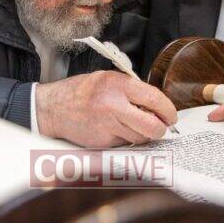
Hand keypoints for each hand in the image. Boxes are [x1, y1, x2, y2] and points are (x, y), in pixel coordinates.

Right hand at [35, 71, 177, 147]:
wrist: (53, 108)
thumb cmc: (82, 91)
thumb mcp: (108, 79)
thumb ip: (132, 90)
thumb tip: (157, 105)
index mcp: (118, 85)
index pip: (154, 99)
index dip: (168, 110)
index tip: (171, 115)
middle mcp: (114, 106)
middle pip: (152, 127)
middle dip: (160, 129)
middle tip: (160, 126)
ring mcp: (108, 126)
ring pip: (140, 138)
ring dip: (142, 134)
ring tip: (131, 124)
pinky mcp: (102, 142)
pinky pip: (125, 144)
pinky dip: (125, 139)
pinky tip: (115, 129)